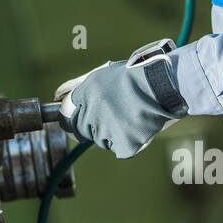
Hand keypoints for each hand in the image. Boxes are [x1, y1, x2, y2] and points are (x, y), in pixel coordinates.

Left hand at [55, 59, 174, 158]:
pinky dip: (129, 143)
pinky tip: (139, 127)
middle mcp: (92, 111)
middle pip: (81, 130)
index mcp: (86, 92)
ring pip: (101, 141)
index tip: (84, 118)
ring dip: (112, 134)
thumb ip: (79, 86)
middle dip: (93, 126)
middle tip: (114, 116)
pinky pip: (119, 149)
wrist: (164, 83)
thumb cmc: (138, 75)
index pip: (67, 114)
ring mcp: (107, 129)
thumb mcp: (103, 73)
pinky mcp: (123, 144)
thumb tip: (58, 96)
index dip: (76, 117)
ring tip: (131, 117)